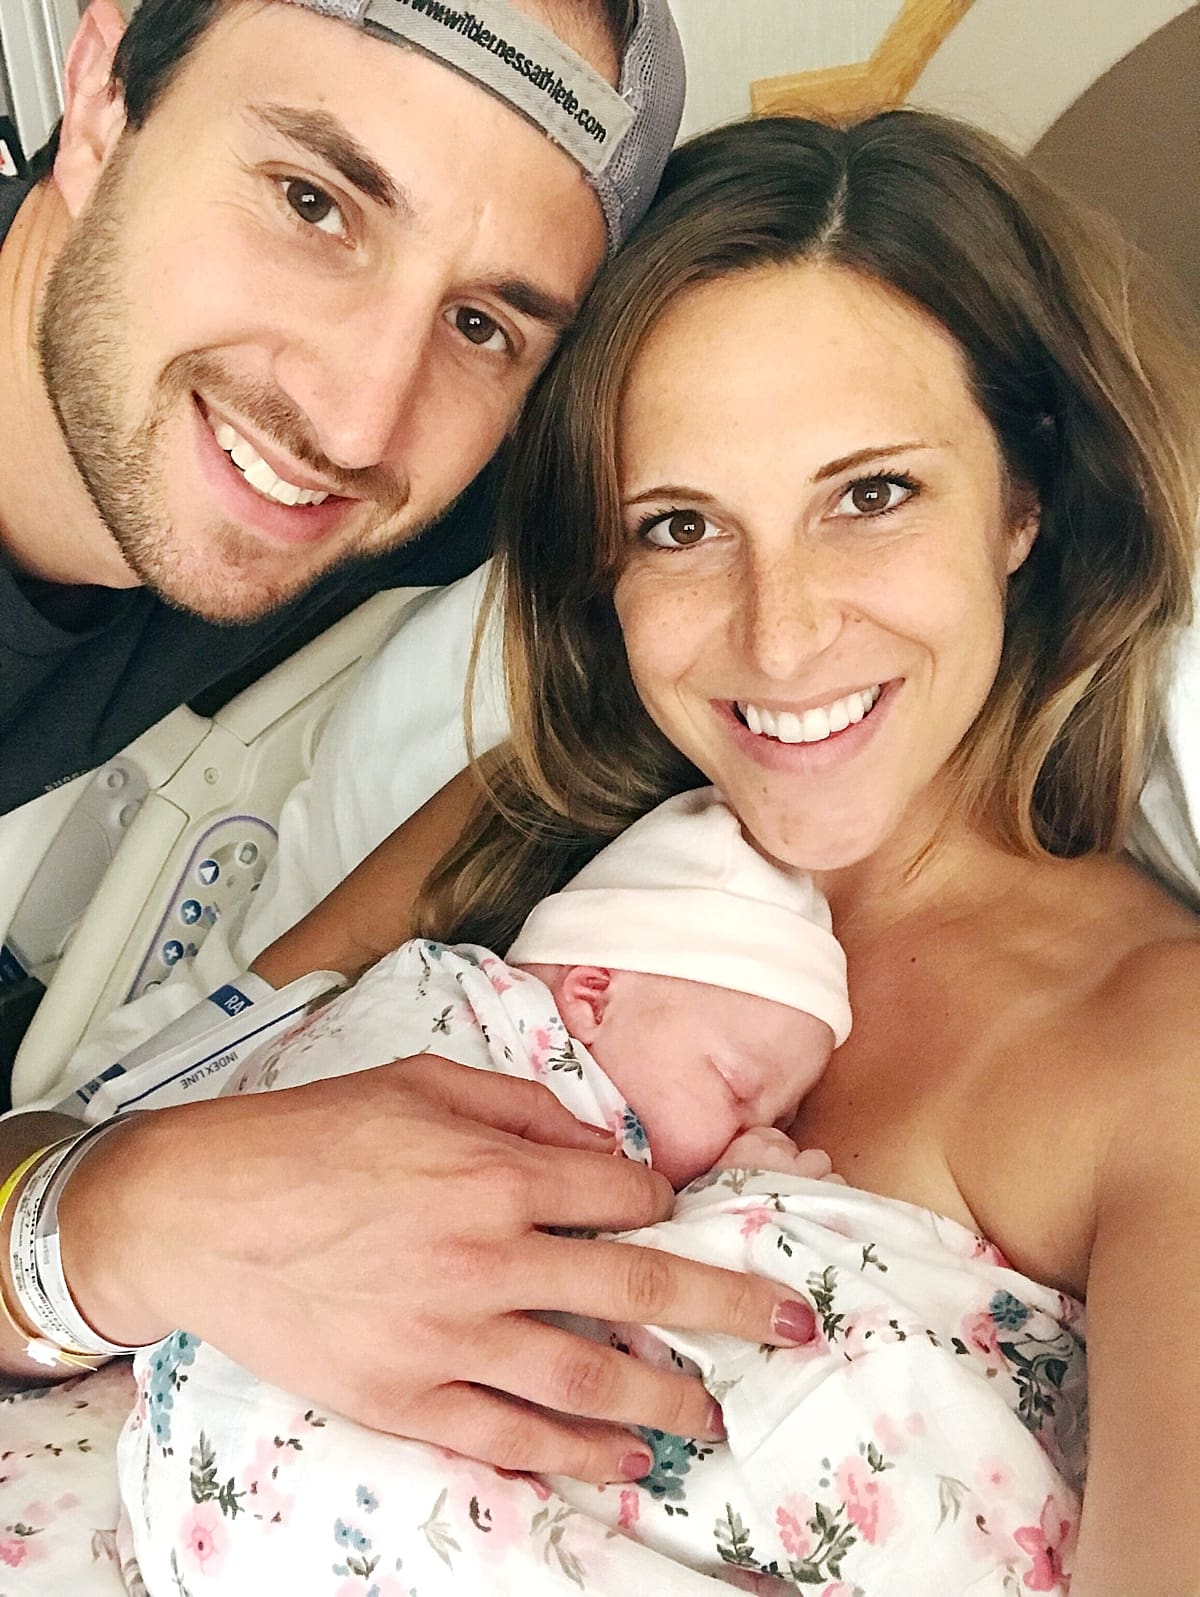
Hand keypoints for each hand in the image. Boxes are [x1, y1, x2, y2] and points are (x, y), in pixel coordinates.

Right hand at [57, 1057, 817, 1482]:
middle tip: (792, 1326)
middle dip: (727, 1307)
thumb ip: (520, 1106)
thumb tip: (598, 1142)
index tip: (673, 1213)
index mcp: (493, 1171)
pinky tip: (621, 1462)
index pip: (622, 1194)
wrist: (198, 1210)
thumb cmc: (310, 1133)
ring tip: (716, 1416)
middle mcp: (485, 1257)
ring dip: (663, 1401)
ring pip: (584, 1379)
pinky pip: (506, 1435)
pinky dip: (571, 1453)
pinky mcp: (403, 1397)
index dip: (662, 1202)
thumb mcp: (420, 1080)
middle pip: (635, 1291)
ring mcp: (445, 1337)